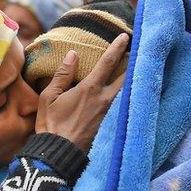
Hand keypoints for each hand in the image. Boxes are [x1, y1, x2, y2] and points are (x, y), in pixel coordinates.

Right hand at [36, 33, 128, 150]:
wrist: (60, 153)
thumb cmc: (51, 124)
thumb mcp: (49, 97)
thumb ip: (62, 74)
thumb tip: (73, 54)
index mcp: (90, 88)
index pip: (108, 62)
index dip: (118, 47)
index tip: (126, 36)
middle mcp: (106, 99)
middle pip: (128, 76)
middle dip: (135, 62)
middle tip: (141, 52)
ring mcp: (112, 113)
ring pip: (129, 92)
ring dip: (135, 80)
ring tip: (139, 71)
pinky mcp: (112, 125)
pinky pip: (126, 107)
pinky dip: (131, 98)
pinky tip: (133, 95)